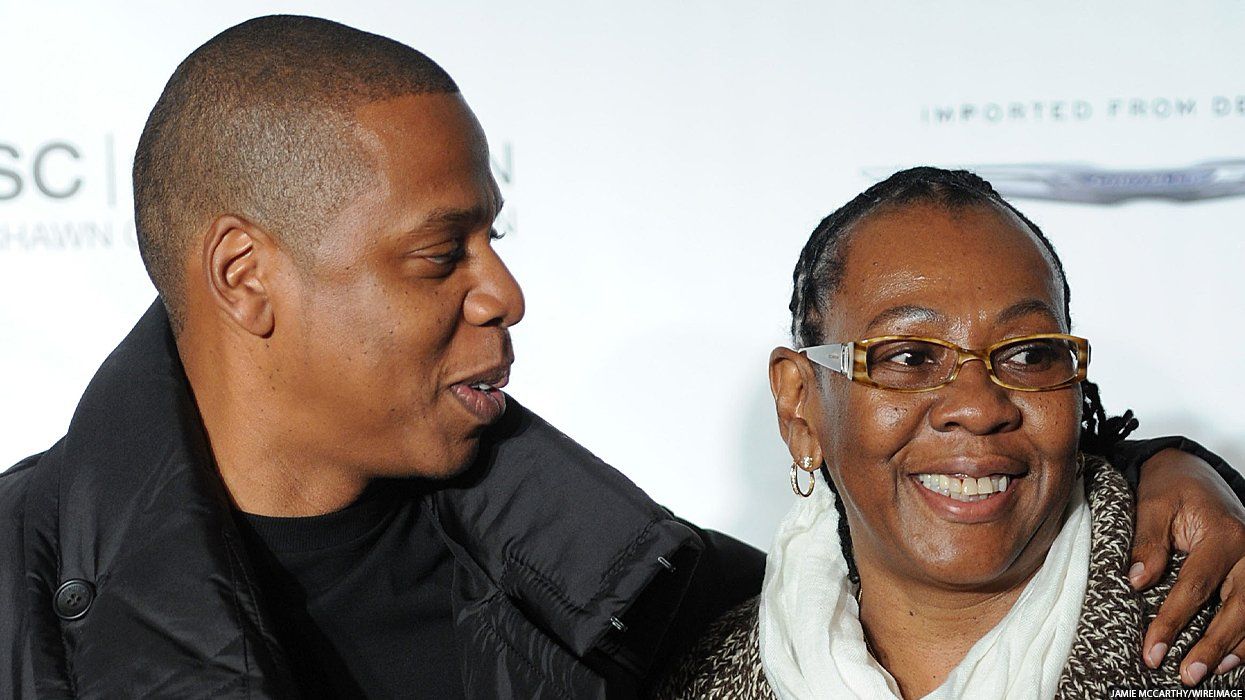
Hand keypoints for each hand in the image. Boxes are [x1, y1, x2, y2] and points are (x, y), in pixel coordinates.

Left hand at [1132, 448, 1244, 684]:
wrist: (1196, 472)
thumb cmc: (1173, 488)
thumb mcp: (1152, 505)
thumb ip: (1147, 542)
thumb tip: (1138, 581)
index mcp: (1224, 534)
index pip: (1195, 586)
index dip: (1172, 621)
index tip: (1152, 649)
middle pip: (1236, 608)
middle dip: (1210, 645)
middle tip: (1186, 673)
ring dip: (1234, 647)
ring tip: (1207, 672)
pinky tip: (1230, 659)